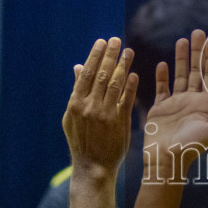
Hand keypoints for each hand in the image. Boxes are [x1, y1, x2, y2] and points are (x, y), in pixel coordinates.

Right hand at [63, 38, 136, 175]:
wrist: (92, 167)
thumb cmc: (81, 140)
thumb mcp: (72, 116)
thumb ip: (77, 91)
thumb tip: (77, 67)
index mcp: (75, 103)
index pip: (86, 73)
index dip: (95, 56)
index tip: (102, 42)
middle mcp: (89, 107)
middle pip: (101, 75)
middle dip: (110, 55)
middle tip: (117, 40)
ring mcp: (105, 114)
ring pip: (115, 84)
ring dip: (123, 66)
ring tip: (129, 52)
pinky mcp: (119, 123)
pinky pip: (126, 100)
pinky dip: (131, 86)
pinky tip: (134, 74)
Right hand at [143, 30, 207, 181]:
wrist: (166, 161)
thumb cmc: (191, 148)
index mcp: (206, 104)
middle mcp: (192, 101)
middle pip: (196, 71)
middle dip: (198, 52)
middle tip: (198, 32)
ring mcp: (176, 104)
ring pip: (180, 76)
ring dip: (181, 59)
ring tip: (182, 41)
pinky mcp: (160, 108)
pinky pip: (162, 88)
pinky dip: (163, 76)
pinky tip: (163, 64)